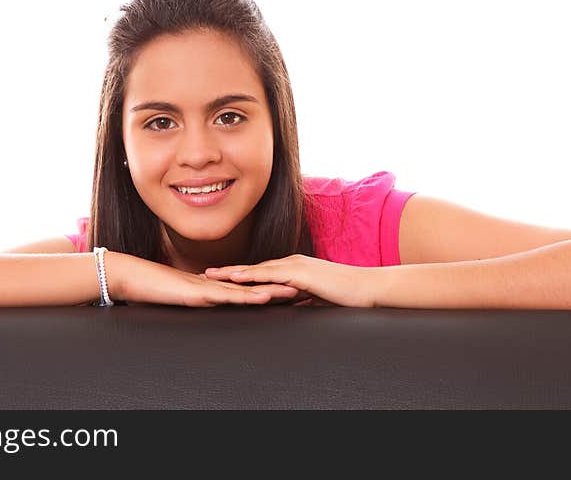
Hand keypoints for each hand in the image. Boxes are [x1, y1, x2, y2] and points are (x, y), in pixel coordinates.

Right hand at [105, 252, 300, 306]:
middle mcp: (214, 285)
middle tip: (305, 288)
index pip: (246, 288)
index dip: (269, 288)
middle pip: (252, 286)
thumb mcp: (181, 298)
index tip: (292, 290)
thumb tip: (209, 305)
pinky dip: (245, 296)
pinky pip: (226, 296)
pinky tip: (260, 297)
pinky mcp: (197, 293)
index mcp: (213, 287)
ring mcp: (207, 287)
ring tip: (293, 292)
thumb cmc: (152, 288)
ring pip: (245, 289)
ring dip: (270, 290)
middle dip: (278, 287)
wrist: (130, 277)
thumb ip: (196, 300)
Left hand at [204, 254, 374, 306]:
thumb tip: (289, 306)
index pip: (260, 273)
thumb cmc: (345, 295)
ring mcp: (294, 266)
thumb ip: (300, 299)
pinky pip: (270, 274)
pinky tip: (236, 278)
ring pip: (256, 269)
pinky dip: (251, 276)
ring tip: (211, 275)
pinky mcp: (300, 273)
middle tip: (204, 274)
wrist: (366, 288)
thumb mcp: (315, 298)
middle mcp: (290, 263)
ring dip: (232, 272)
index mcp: (293, 269)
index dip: (239, 276)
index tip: (219, 279)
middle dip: (228, 272)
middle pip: (252, 268)